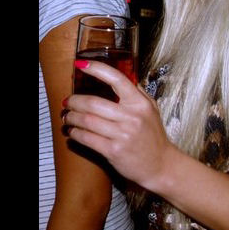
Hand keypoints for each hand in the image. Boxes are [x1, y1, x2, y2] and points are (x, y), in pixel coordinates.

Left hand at [64, 60, 174, 191]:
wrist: (161, 165)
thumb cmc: (154, 137)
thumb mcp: (152, 111)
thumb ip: (138, 93)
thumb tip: (124, 78)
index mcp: (140, 104)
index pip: (117, 80)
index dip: (97, 69)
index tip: (82, 65)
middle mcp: (132, 117)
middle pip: (93, 103)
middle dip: (75, 101)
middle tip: (68, 102)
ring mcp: (122, 134)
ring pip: (87, 121)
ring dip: (72, 117)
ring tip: (67, 116)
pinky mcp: (113, 150)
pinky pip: (87, 138)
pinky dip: (76, 133)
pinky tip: (73, 131)